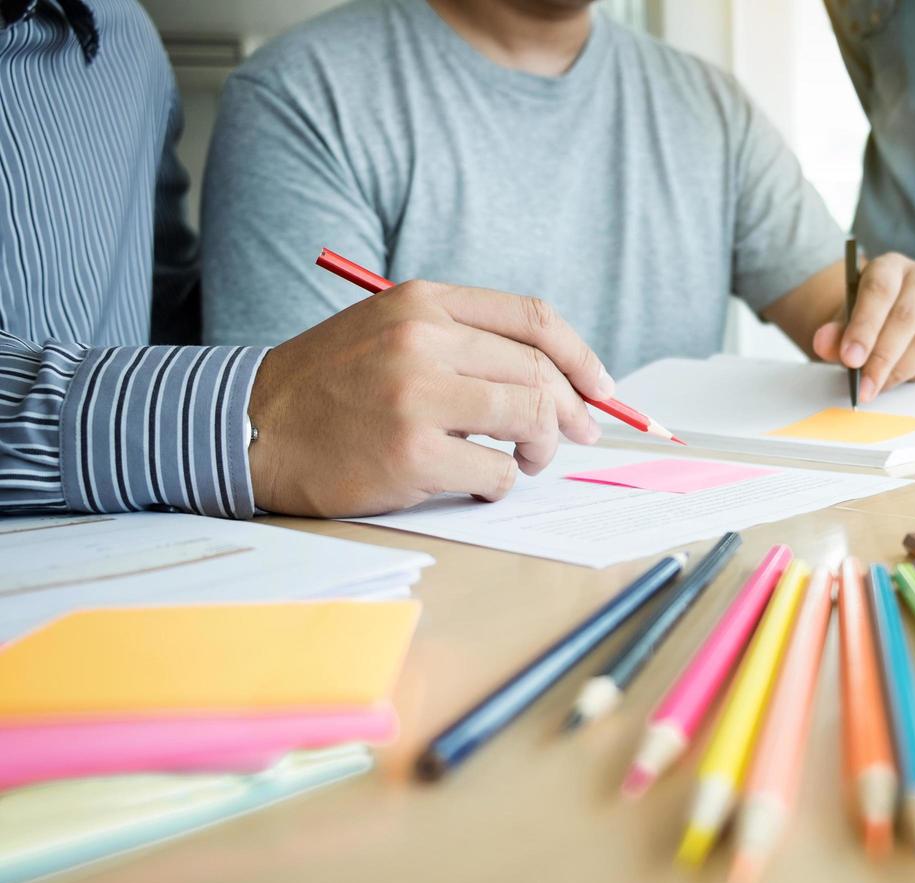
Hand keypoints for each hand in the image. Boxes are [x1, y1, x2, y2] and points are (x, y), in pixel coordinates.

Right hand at [247, 280, 612, 516]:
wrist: (251, 427)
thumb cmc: (331, 386)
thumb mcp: (390, 332)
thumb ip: (465, 342)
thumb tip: (560, 382)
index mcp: (423, 303)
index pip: (534, 320)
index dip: (582, 358)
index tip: (602, 390)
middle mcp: (422, 341)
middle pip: (540, 374)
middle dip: (572, 413)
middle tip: (574, 438)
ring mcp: (417, 397)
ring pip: (530, 420)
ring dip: (541, 450)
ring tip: (523, 461)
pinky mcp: (412, 454)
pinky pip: (498, 474)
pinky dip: (501, 485)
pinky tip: (476, 484)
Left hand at [810, 253, 914, 402]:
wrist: (902, 327)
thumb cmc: (873, 323)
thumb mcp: (848, 326)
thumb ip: (835, 335)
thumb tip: (823, 343)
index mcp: (892, 267)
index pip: (880, 290)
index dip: (864, 326)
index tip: (850, 358)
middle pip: (907, 316)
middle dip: (883, 357)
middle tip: (865, 387)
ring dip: (903, 370)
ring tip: (882, 386)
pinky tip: (908, 380)